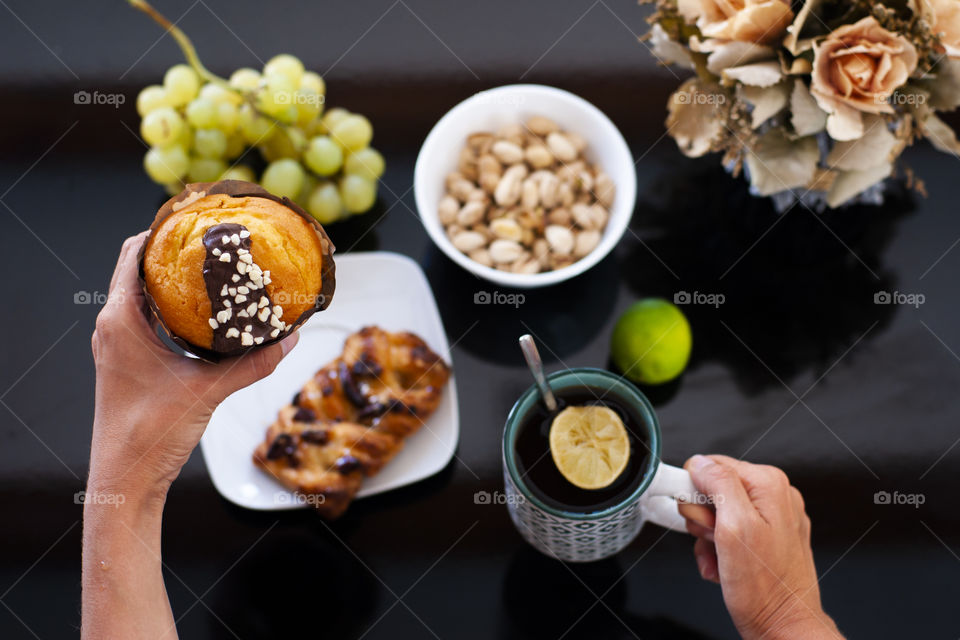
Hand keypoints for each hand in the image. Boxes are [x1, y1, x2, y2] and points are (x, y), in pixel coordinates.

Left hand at [89, 232, 298, 499]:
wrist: (125, 480)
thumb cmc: (149, 436)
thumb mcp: (208, 393)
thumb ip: (251, 363)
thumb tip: (291, 337)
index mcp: (121, 321)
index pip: (132, 253)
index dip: (162, 230)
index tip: (197, 220)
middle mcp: (113, 326)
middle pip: (140, 269)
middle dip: (176, 253)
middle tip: (217, 243)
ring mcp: (119, 344)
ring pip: (145, 295)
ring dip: (176, 282)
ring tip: (217, 272)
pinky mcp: (129, 361)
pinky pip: (150, 319)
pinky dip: (175, 309)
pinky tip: (208, 317)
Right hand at [678, 455, 842, 639]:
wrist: (784, 628)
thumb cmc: (765, 589)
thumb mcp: (734, 529)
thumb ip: (718, 486)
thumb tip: (700, 462)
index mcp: (769, 485)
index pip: (711, 465)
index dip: (696, 493)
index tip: (700, 520)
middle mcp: (775, 496)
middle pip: (713, 489)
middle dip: (704, 520)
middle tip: (716, 543)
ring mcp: (774, 517)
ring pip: (717, 513)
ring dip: (709, 540)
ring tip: (721, 560)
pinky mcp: (769, 537)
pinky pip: (730, 532)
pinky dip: (720, 550)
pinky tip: (725, 567)